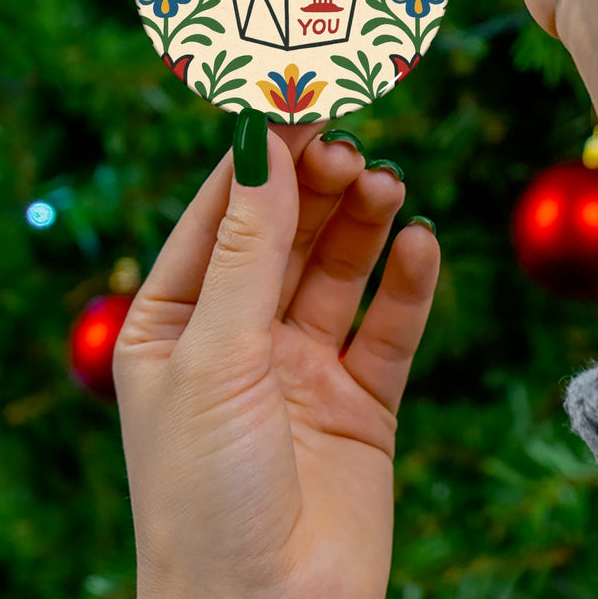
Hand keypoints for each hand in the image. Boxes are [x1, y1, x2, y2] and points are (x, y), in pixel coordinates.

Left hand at [114, 121, 439, 598]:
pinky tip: (421, 245)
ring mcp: (303, 367)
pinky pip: (389, 326)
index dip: (260, 159)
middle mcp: (240, 338)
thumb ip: (249, 249)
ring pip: (340, 271)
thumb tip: (265, 145)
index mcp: (176, 324)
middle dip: (318, 188)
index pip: (221, 216)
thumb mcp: (216, 356)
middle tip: (352, 150)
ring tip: (387, 186)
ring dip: (364, 224)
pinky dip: (408, 284)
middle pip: (287, 235)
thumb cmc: (206, 494)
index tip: (301, 104)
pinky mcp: (362, 400)